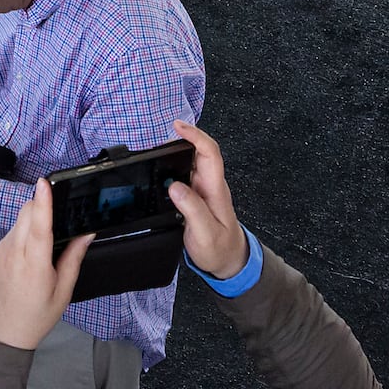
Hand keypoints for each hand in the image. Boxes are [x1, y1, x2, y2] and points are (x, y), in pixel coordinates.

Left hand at [0, 180, 84, 350]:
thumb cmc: (32, 318)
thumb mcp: (62, 293)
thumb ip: (73, 259)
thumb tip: (85, 234)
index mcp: (34, 265)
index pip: (38, 225)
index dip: (43, 201)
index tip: (45, 182)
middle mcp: (14, 253)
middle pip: (26, 213)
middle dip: (42, 203)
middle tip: (59, 204)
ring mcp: (1, 251)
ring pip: (18, 219)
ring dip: (33, 214)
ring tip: (50, 228)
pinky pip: (12, 230)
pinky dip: (25, 227)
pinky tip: (34, 244)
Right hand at [165, 118, 247, 279]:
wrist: (229, 261)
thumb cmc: (220, 249)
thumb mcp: (205, 233)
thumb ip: (192, 209)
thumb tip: (174, 187)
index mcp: (215, 189)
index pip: (209, 153)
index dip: (195, 136)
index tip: (178, 127)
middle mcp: (211, 185)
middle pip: (201, 151)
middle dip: (184, 138)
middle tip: (162, 138)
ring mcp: (204, 189)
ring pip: (193, 161)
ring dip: (178, 151)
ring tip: (159, 151)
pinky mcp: (197, 195)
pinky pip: (186, 173)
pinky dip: (174, 166)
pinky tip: (163, 169)